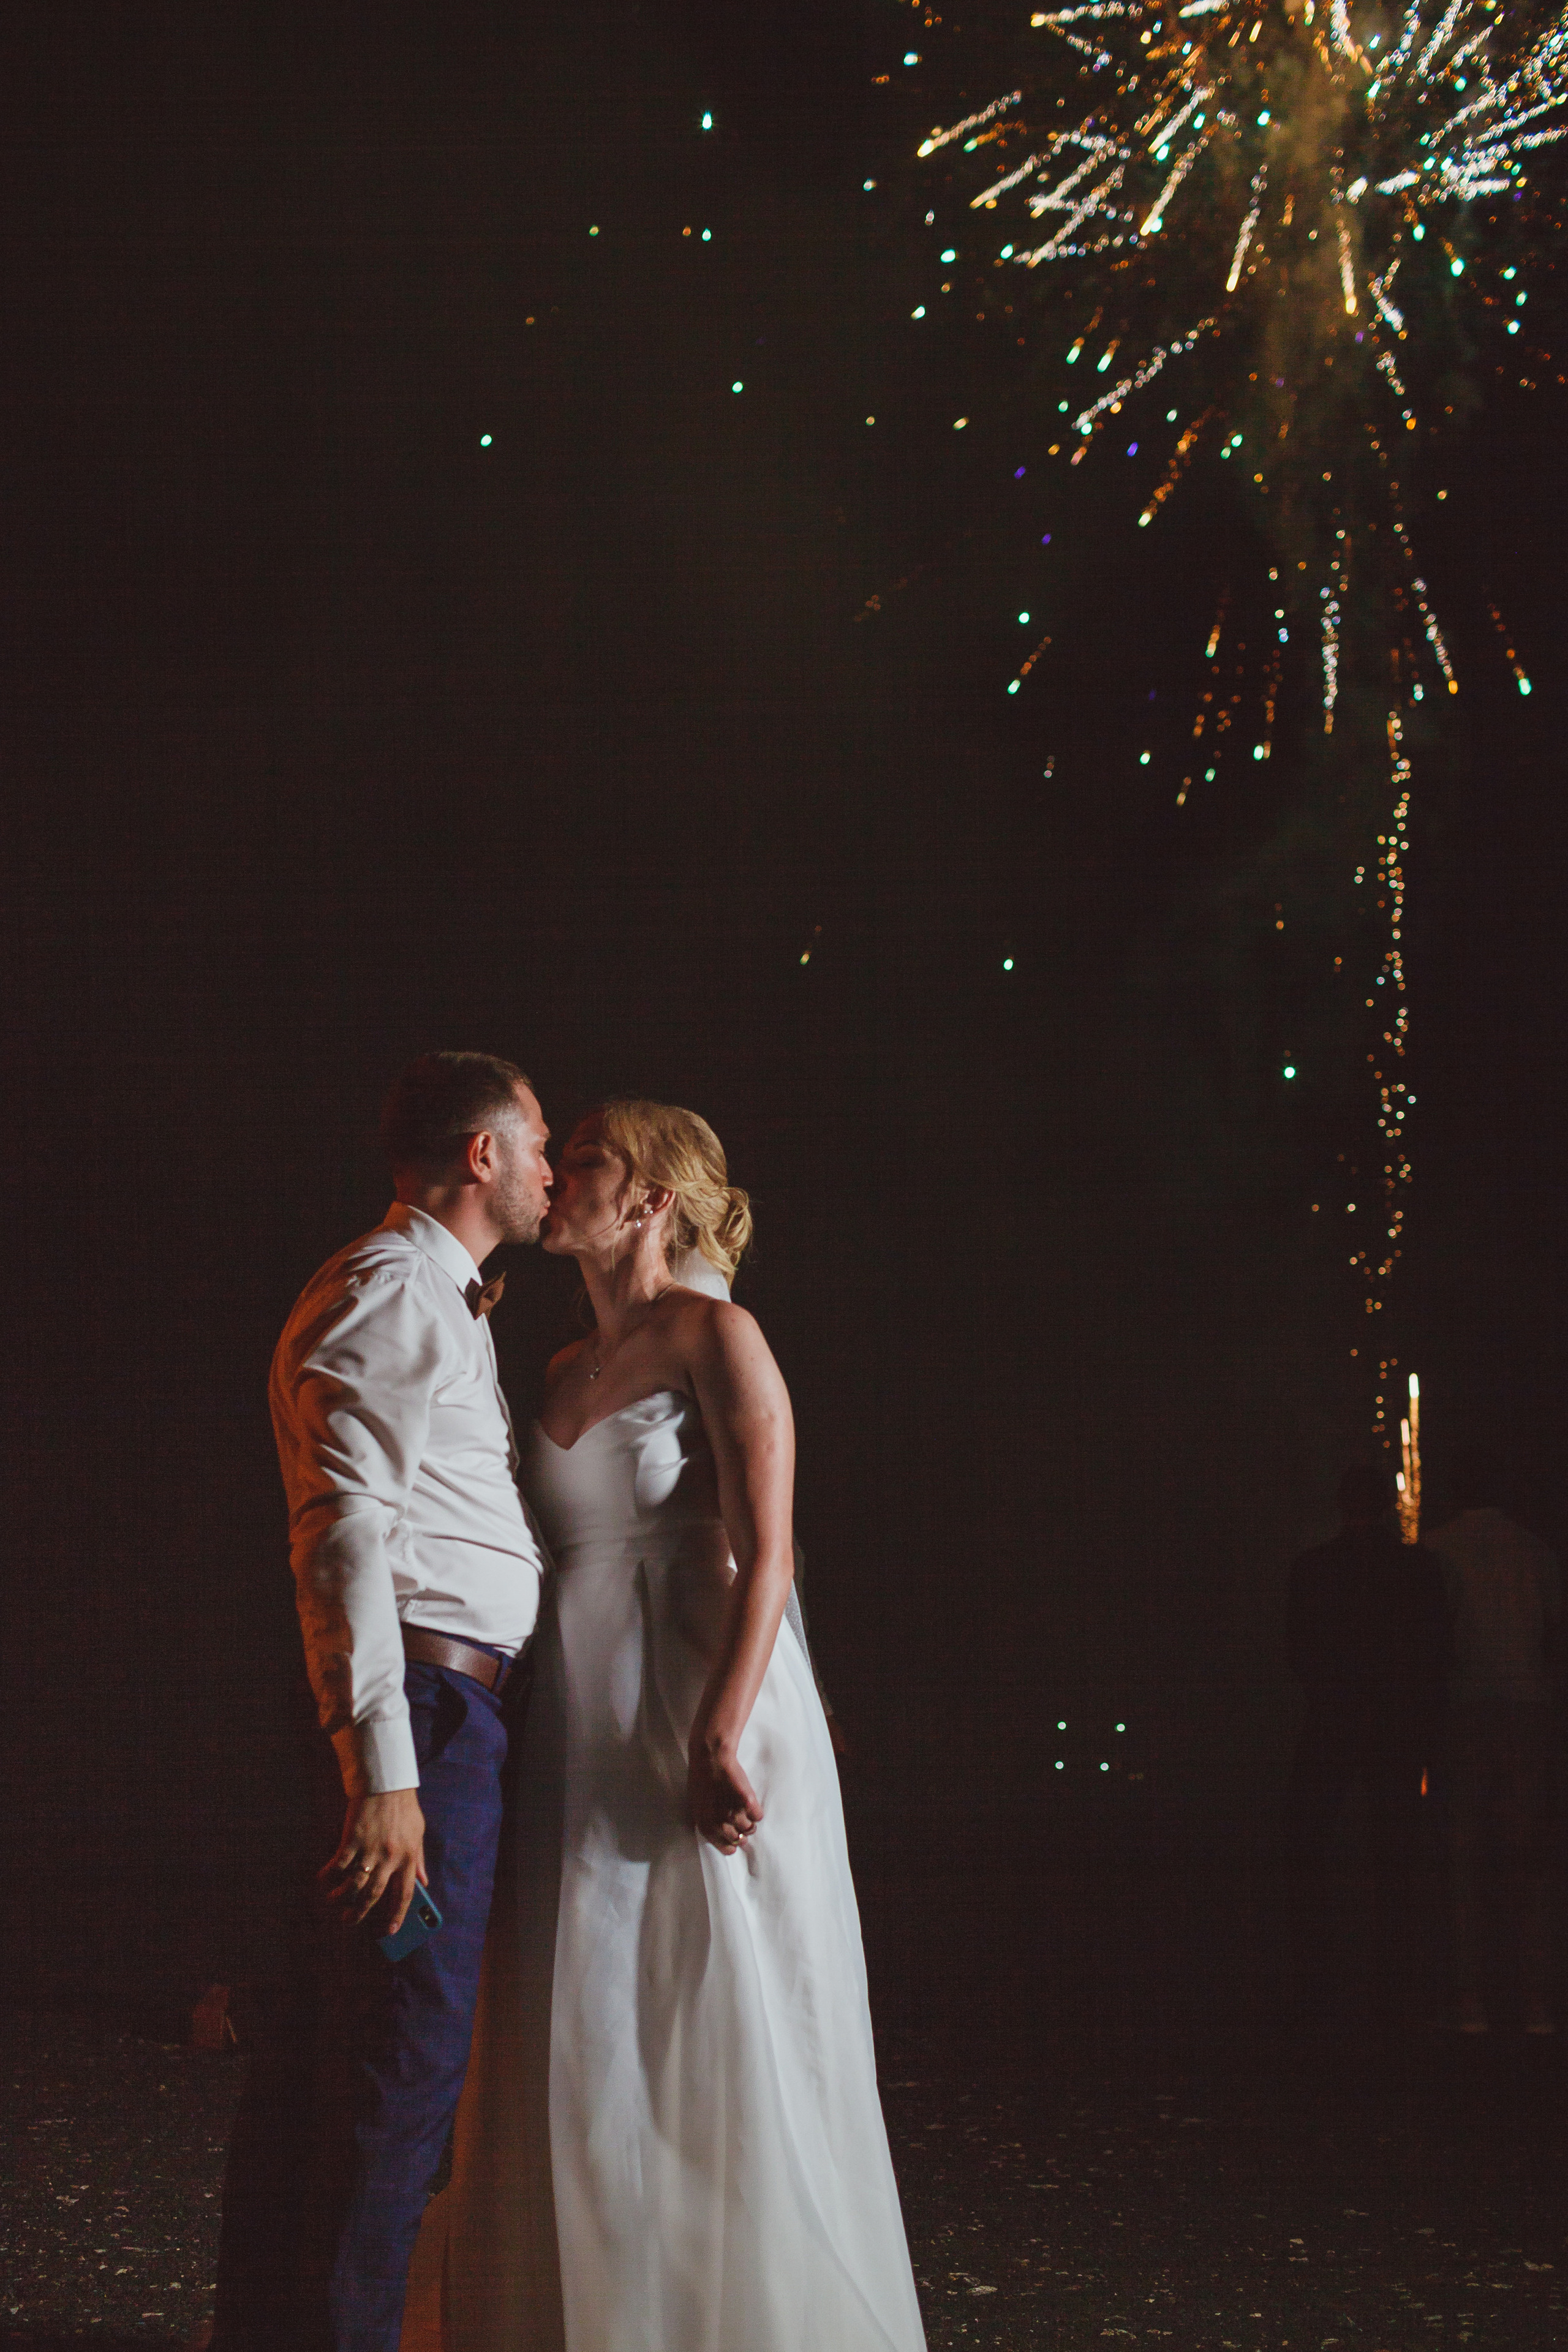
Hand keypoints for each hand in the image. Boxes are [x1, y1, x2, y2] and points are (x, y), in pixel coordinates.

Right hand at [320, 1788, 426, 1930]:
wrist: (386, 1783)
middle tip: (350, 1922)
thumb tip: (424, 1881)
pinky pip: (338, 1865)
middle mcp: (391, 1858)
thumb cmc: (403, 1808)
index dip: (397, 1915)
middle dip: (360, 1913)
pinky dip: (329, 1876)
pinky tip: (324, 1880)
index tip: (390, 1930)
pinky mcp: (352, 1840)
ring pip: (354, 1885)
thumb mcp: (418, 1833)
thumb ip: (419, 1859)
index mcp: (409, 1857)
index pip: (405, 1894)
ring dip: (341, 1898)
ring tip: (333, 1902)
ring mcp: (370, 1850)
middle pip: (374, 1895)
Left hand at [687, 1738, 763, 1857]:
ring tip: (744, 1808)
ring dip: (749, 1821)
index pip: (726, 1849)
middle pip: (740, 1840)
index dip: (732, 1843)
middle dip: (742, 1832)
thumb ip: (707, 1823)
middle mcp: (721, 1824)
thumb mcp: (696, 1806)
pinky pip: (758, 1816)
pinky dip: (756, 1810)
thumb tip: (717, 1833)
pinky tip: (749, 1802)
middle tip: (741, 1821)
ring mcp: (735, 1814)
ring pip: (751, 1828)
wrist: (710, 1759)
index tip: (735, 1837)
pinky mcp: (748, 1803)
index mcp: (707, 1827)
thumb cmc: (701, 1780)